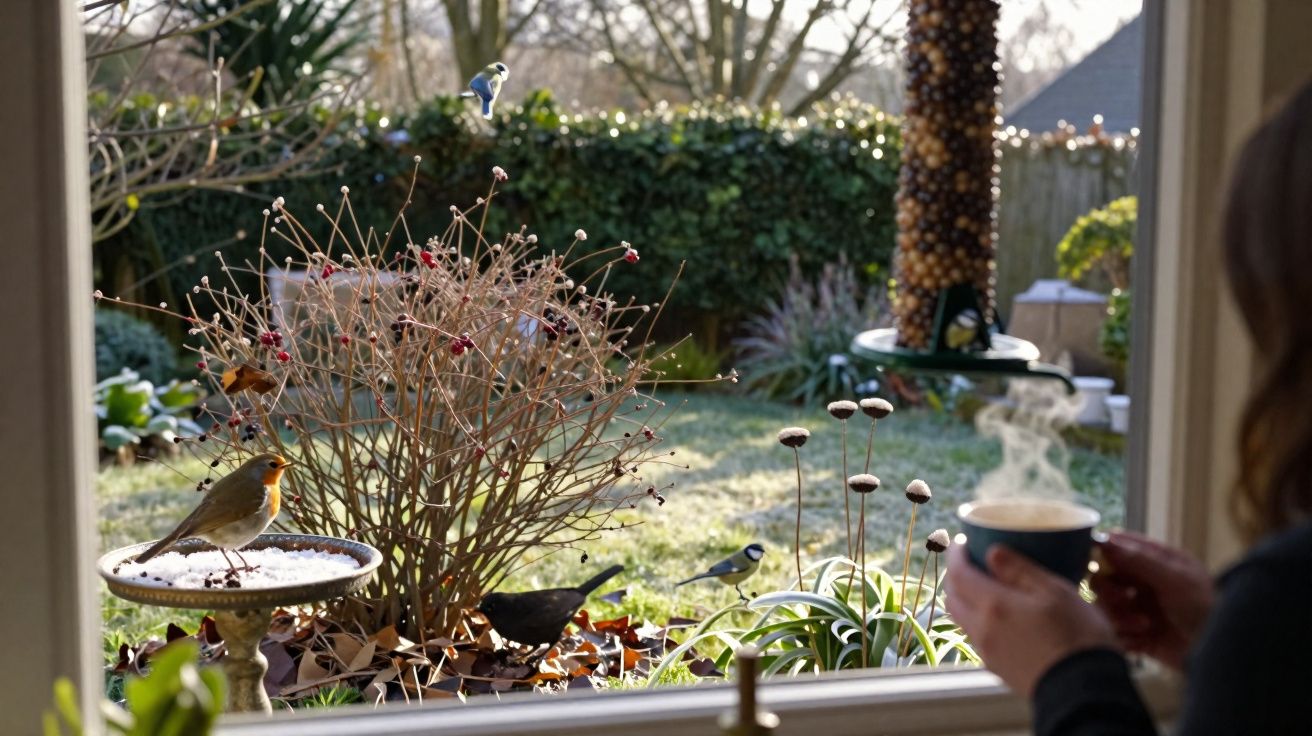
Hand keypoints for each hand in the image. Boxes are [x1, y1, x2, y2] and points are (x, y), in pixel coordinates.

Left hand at [946, 543, 1117, 696]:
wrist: (1085, 692)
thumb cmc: (1077, 637)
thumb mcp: (1055, 592)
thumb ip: (1020, 570)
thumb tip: (992, 551)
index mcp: (993, 606)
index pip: (959, 574)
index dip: (956, 556)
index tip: (961, 542)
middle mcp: (982, 630)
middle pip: (953, 598)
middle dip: (956, 577)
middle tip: (970, 563)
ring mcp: (988, 652)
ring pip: (963, 619)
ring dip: (965, 600)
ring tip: (985, 588)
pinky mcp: (998, 669)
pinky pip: (978, 637)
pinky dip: (979, 620)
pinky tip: (1001, 617)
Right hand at [1090, 531, 1213, 669]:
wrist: (1221, 654)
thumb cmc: (1206, 609)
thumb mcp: (1176, 580)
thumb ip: (1140, 560)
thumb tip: (1105, 540)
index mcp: (1158, 562)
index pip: (1121, 546)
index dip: (1105, 550)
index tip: (1095, 559)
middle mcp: (1146, 583)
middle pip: (1105, 577)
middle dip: (1111, 590)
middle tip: (1125, 598)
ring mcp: (1141, 608)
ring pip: (1106, 606)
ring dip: (1119, 616)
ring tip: (1142, 624)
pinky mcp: (1138, 635)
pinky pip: (1114, 631)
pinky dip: (1123, 636)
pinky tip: (1140, 640)